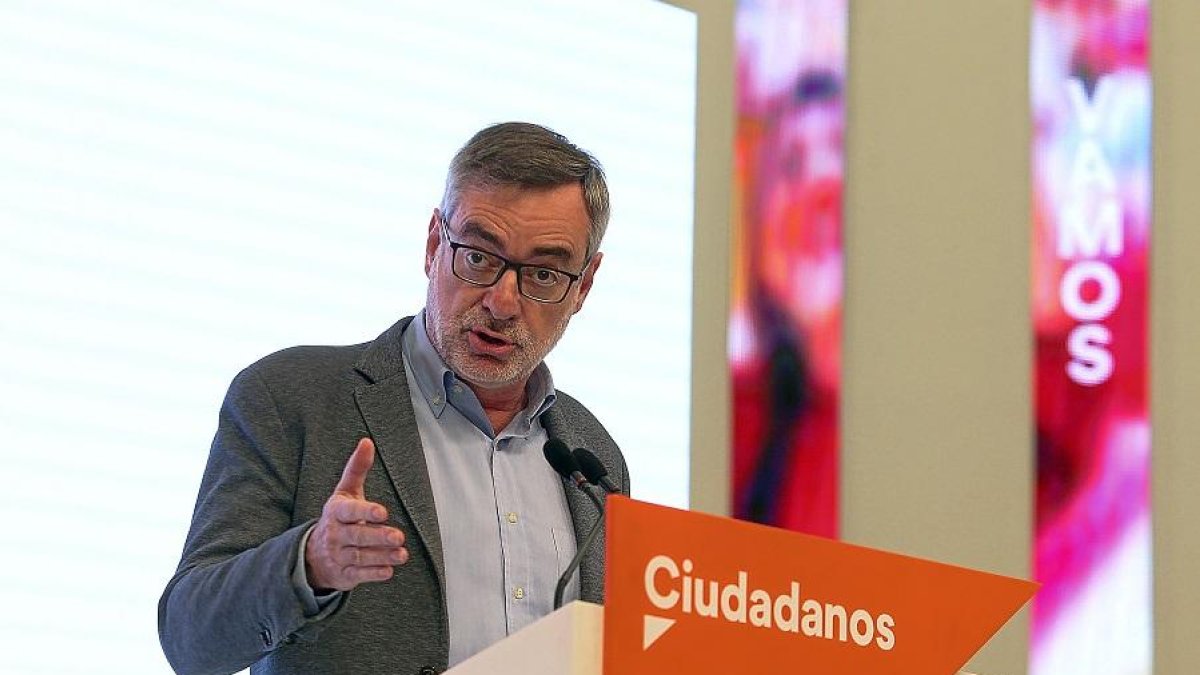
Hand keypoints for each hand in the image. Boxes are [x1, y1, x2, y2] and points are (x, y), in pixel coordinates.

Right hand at [305, 438, 408, 591]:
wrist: (312, 555)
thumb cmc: (338, 517)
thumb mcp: (345, 493)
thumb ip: (356, 469)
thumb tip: (367, 441)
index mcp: (336, 512)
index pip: (349, 512)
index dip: (365, 512)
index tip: (383, 512)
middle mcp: (335, 535)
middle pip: (357, 536)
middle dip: (378, 537)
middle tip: (398, 536)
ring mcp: (338, 556)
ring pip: (360, 557)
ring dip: (382, 556)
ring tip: (402, 554)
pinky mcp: (343, 575)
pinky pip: (358, 574)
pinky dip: (373, 573)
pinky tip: (389, 570)